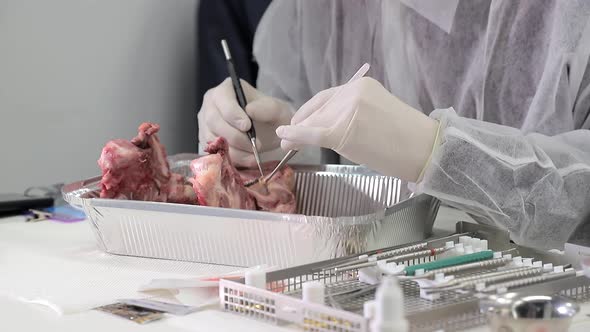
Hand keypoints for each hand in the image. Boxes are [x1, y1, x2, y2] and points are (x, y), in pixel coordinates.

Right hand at [198, 78, 292, 166]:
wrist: (269, 131)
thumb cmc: (270, 116)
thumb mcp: (277, 110)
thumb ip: (267, 108)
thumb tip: (249, 110)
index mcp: (226, 90)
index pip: (223, 100)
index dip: (233, 115)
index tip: (247, 126)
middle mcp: (210, 105)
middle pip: (214, 122)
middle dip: (235, 136)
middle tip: (255, 145)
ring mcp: (205, 124)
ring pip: (213, 139)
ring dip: (235, 150)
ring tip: (254, 153)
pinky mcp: (207, 141)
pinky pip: (214, 152)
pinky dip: (232, 158)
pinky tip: (248, 159)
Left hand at [276, 77, 438, 181]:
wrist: (425, 150)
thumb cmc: (407, 139)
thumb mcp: (377, 116)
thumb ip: (352, 115)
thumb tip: (325, 126)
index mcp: (361, 86)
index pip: (327, 98)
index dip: (310, 110)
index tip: (299, 121)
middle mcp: (352, 93)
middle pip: (319, 111)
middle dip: (302, 125)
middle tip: (289, 138)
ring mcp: (347, 110)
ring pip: (316, 123)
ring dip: (298, 134)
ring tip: (288, 143)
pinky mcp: (342, 130)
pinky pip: (313, 133)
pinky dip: (297, 135)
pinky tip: (285, 137)